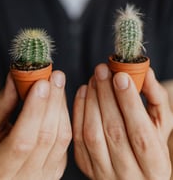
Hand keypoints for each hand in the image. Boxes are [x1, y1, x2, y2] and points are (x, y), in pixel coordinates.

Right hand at [0, 71, 71, 179]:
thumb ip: (3, 105)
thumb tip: (16, 75)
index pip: (22, 141)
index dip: (33, 111)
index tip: (41, 83)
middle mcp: (26, 179)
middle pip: (46, 137)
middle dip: (53, 102)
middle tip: (56, 76)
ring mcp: (45, 177)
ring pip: (62, 138)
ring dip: (61, 106)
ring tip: (58, 82)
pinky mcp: (57, 169)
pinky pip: (67, 140)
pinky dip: (65, 116)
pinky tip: (60, 98)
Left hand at [73, 64, 172, 179]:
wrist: (134, 171)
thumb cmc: (151, 141)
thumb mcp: (161, 122)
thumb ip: (155, 97)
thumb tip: (145, 72)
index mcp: (154, 165)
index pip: (141, 133)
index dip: (129, 103)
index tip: (121, 76)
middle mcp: (129, 174)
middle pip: (114, 131)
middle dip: (106, 96)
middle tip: (102, 70)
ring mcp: (105, 173)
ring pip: (92, 134)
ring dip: (91, 101)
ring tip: (94, 78)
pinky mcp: (87, 166)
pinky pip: (78, 138)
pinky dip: (79, 111)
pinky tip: (84, 91)